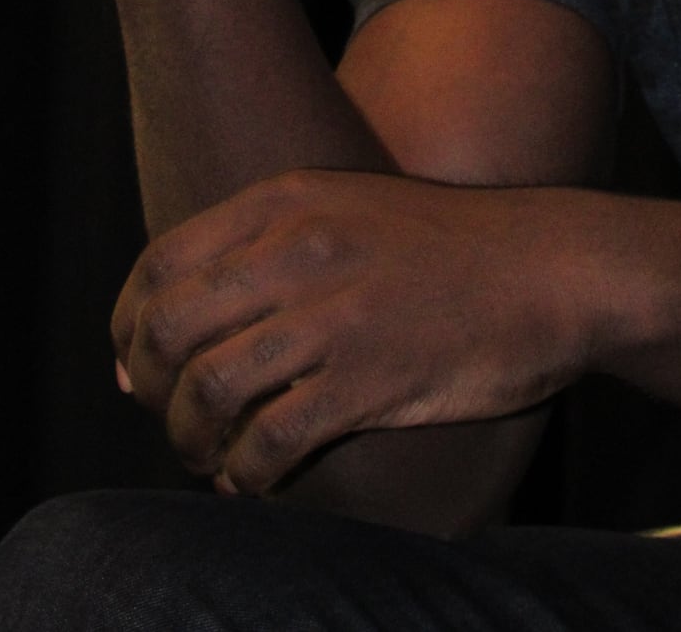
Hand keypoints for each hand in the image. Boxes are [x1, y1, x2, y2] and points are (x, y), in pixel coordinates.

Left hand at [110, 169, 595, 495]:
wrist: (550, 268)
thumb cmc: (447, 247)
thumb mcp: (349, 207)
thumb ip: (265, 248)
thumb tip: (168, 329)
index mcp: (287, 201)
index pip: (158, 264)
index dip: (130, 327)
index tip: (139, 369)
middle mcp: (298, 248)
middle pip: (169, 329)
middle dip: (151, 391)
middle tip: (174, 422)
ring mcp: (333, 312)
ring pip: (207, 389)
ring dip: (192, 440)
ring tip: (212, 457)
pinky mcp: (370, 376)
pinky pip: (270, 440)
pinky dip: (246, 474)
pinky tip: (256, 480)